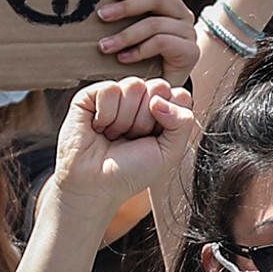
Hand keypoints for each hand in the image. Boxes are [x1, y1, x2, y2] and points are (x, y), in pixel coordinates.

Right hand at [51, 75, 195, 213]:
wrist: (96, 186)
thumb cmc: (131, 172)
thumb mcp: (170, 152)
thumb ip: (182, 122)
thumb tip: (160, 99)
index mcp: (162, 111)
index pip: (180, 94)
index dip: (171, 117)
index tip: (155, 138)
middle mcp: (140, 100)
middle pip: (159, 86)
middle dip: (147, 119)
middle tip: (132, 138)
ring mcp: (116, 96)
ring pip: (134, 86)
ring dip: (125, 119)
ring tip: (114, 135)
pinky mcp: (90, 96)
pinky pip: (109, 89)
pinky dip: (106, 114)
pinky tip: (99, 128)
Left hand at [93, 0, 195, 79]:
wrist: (161, 93)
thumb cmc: (141, 60)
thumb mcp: (134, 31)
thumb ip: (126, 16)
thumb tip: (100, 3)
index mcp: (171, 4)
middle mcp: (183, 15)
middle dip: (126, 7)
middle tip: (102, 16)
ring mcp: (189, 33)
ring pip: (156, 23)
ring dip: (126, 34)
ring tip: (105, 46)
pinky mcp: (191, 52)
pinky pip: (162, 42)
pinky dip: (139, 50)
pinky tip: (123, 58)